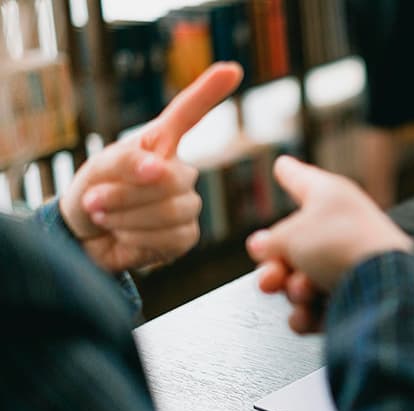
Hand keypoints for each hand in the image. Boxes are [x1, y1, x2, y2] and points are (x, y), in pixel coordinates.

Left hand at [60, 62, 243, 271]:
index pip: (188, 114)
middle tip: (95, 200)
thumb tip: (157, 168)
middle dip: (128, 193)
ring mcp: (186, 205)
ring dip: (127, 217)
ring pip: (172, 210)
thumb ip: (126, 160)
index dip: (209, 92)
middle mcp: (179, 172)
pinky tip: (124, 236)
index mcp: (160, 145)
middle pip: (174, 178)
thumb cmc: (93, 193)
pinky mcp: (185, 236)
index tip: (232, 70)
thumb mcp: (98, 168)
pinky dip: (137, 239)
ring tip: (104, 217)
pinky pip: (170, 237)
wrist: (83, 238)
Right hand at [247, 156, 413, 333]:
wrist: (382, 287)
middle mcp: (341, 227)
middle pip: (293, 245)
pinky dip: (309, 313)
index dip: (288, 173)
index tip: (282, 165)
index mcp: (330, 197)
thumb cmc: (341, 246)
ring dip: (294, 291)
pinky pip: (317, 308)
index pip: (302, 179)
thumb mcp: (290, 235)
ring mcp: (348, 263)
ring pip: (301, 280)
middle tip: (271, 276)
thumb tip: (262, 247)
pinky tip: (309, 313)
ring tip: (303, 291)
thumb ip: (270, 241)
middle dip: (275, 266)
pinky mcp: (354, 297)